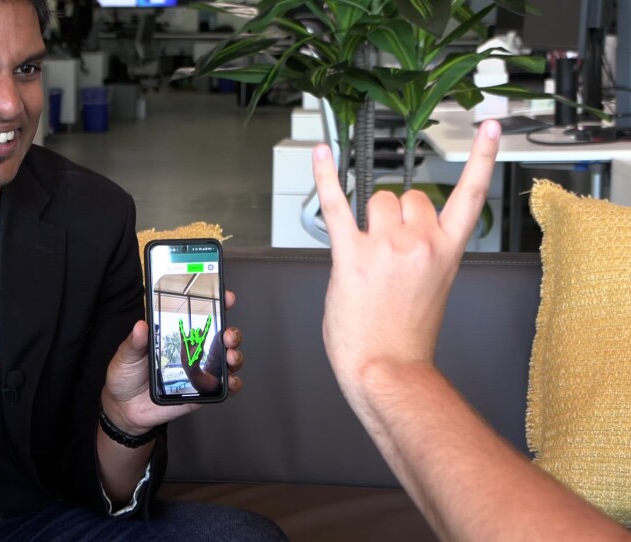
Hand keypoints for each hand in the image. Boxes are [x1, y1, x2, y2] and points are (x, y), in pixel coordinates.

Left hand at [102, 291, 243, 434]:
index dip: (217, 305)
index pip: (201, 317)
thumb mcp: (127, 355)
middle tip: (227, 335)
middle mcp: (193, 353)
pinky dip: (233, 384)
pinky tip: (230, 380)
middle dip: (232, 333)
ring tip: (230, 356)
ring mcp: (200, 372)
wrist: (125, 408)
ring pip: (228, 361)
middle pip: (222, 339)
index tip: (225, 297)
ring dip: (235, 356)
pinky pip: (223, 388)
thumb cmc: (127, 376)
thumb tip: (141, 326)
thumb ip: (134, 342)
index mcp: (177, 338)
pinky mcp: (201, 392)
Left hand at [313, 121, 500, 391]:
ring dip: (370, 218)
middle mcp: (421, 243)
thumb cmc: (406, 339)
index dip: (483, 158)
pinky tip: (321, 155)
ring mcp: (386, 247)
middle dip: (395, 215)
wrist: (388, 371)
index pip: (471, 195)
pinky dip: (325, 177)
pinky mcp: (352, 255)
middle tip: (386, 251)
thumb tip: (401, 234)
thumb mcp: (433, 290)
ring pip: (378, 199)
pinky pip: (337, 204)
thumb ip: (424, 254)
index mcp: (447, 252)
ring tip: (367, 253)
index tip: (489, 129)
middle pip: (409, 196)